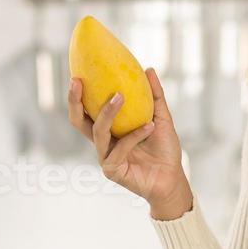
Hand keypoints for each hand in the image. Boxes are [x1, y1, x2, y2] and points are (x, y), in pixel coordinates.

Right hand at [68, 68, 193, 219]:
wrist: (173, 179)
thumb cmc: (165, 150)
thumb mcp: (161, 118)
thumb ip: (155, 96)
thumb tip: (148, 69)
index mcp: (110, 130)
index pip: (87, 111)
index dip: (78, 94)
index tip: (78, 73)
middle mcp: (103, 143)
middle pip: (79, 122)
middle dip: (74, 102)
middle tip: (78, 82)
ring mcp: (105, 157)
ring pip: (98, 132)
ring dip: (108, 113)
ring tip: (120, 96)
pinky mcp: (112, 170)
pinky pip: (120, 149)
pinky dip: (135, 136)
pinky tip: (149, 126)